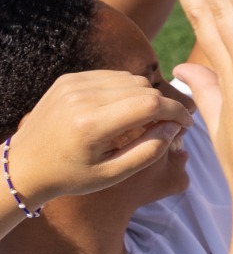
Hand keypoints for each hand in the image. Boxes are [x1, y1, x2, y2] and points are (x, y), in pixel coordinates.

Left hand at [4, 71, 191, 209]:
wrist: (24, 165)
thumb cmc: (71, 176)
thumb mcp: (114, 175)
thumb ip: (150, 151)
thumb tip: (175, 126)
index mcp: (92, 125)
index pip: (150, 104)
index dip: (177, 111)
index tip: (187, 124)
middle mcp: (81, 98)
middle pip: (144, 89)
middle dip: (162, 107)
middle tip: (164, 128)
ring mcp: (72, 85)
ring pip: (130, 80)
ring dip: (145, 97)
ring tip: (141, 121)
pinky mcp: (68, 79)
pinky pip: (112, 77)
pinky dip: (125, 91)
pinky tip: (121, 111)